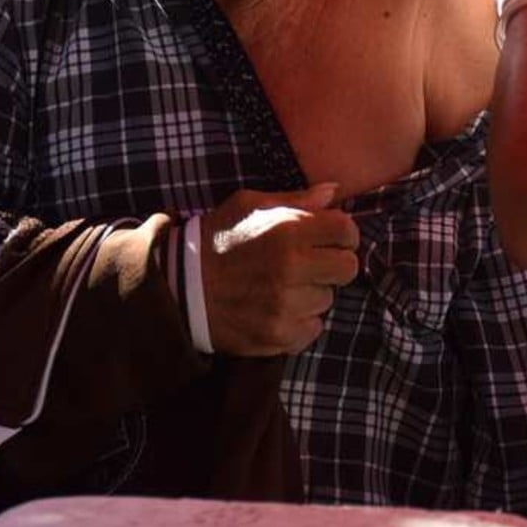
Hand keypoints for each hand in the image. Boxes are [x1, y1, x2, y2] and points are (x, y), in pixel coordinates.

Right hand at [198, 183, 360, 356]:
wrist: (178, 287)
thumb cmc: (215, 241)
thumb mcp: (248, 206)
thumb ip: (295, 199)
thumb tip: (333, 191)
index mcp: (288, 231)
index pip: (347, 230)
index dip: (343, 233)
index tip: (331, 238)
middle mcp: (291, 268)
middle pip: (348, 268)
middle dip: (334, 263)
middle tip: (312, 264)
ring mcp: (285, 305)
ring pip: (328, 299)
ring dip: (312, 293)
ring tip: (282, 287)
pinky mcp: (278, 336)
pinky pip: (313, 328)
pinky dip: (301, 321)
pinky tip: (277, 309)